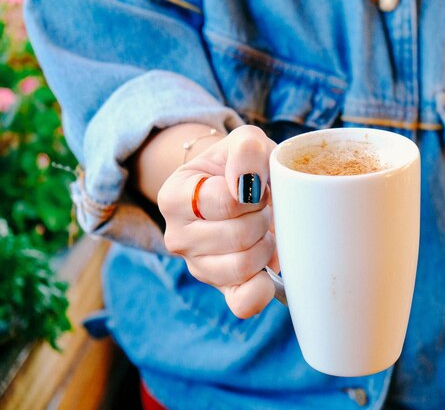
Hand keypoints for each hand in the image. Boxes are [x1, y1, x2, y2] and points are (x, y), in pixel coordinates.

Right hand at [158, 125, 279, 317]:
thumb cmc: (242, 166)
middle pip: (239, 236)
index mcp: (175, 197)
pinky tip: (268, 269)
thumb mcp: (246, 141)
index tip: (255, 186)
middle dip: (262, 217)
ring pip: (245, 265)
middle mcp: (177, 237)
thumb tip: (247, 184)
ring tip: (262, 229)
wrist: (240, 191)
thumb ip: (247, 148)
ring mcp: (198, 267)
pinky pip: (243, 302)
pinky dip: (262, 289)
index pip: (226, 202)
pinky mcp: (221, 290)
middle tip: (261, 208)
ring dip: (266, 244)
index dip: (255, 193)